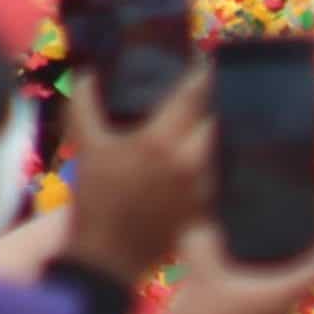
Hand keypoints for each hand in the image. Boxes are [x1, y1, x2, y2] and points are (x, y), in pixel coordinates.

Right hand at [61, 62, 213, 285]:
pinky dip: (223, 160)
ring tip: (225, 116)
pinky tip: (220, 152)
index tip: (209, 59)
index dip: (204, 72)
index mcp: (161, 140)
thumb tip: (88, 74)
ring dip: (225, 131)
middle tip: (218, 88)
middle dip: (220, 101)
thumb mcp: (86, 145)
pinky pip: (224, 174)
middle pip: (220, 118)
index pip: (195, 93)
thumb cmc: (94, 197)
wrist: (106, 255)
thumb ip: (86, 104)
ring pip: (226, 146)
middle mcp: (190, 160)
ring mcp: (202, 186)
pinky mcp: (208, 206)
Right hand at [157, 220, 313, 313]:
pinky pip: (280, 297)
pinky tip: (251, 270)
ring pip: (297, 287)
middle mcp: (291, 309)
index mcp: (286, 292)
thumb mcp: (199, 273)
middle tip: (304, 222)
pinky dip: (276, 280)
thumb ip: (203, 241)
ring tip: (274, 240)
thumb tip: (208, 222)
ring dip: (292, 265)